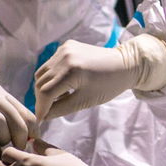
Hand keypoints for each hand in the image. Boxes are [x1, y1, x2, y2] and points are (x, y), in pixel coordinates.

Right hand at [0, 80, 37, 156]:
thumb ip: (2, 113)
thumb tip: (25, 132)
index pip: (25, 111)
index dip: (32, 130)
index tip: (29, 143)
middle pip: (19, 119)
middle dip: (22, 139)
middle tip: (19, 150)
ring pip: (4, 127)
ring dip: (6, 143)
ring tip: (2, 150)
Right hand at [34, 34, 165, 121]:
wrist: (124, 64)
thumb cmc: (108, 85)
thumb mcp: (84, 101)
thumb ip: (61, 109)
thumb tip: (43, 116)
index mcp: (70, 70)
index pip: (45, 92)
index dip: (41, 108)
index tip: (41, 120)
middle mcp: (64, 56)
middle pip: (41, 82)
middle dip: (41, 99)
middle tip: (47, 111)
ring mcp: (64, 49)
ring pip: (42, 73)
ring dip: (44, 88)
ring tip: (56, 99)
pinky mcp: (65, 46)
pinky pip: (50, 64)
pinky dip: (51, 77)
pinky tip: (62, 85)